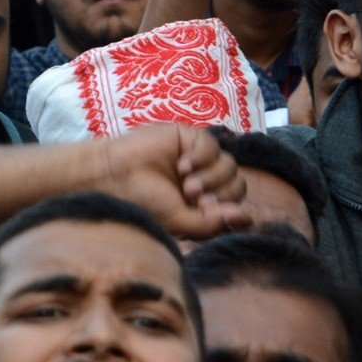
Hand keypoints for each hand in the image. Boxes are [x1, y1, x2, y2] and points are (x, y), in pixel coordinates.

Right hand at [97, 122, 252, 239]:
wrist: (113, 177)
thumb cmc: (143, 203)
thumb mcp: (181, 222)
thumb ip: (213, 223)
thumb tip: (249, 218)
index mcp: (202, 204)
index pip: (235, 205)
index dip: (227, 208)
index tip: (203, 210)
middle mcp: (204, 182)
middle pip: (237, 184)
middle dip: (219, 193)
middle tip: (191, 197)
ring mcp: (198, 159)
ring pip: (230, 165)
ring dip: (210, 177)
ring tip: (186, 183)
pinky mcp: (189, 138)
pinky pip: (213, 146)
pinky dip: (201, 157)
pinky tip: (182, 165)